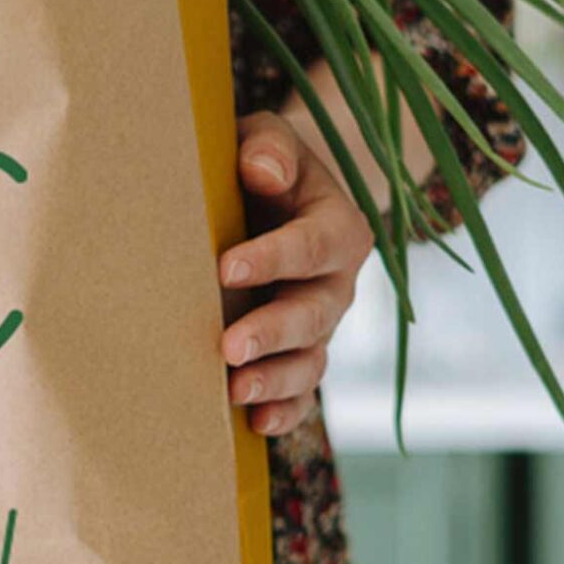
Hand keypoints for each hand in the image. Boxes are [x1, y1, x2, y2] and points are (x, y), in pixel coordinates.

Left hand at [218, 111, 375, 436]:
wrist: (279, 198)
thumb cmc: (265, 164)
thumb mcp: (269, 139)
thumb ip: (269, 148)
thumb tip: (260, 170)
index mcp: (338, 227)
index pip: (311, 246)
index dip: (272, 259)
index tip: (224, 269)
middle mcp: (337, 283)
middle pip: (313, 314)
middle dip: (272, 333)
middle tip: (228, 346)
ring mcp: (322, 325)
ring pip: (311, 360)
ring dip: (276, 380)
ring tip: (235, 391)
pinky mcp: (302, 353)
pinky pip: (304, 393)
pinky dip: (285, 411)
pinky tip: (254, 423)